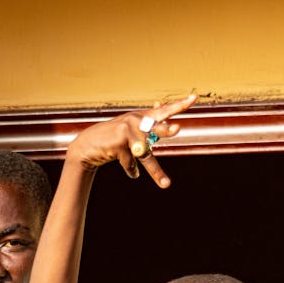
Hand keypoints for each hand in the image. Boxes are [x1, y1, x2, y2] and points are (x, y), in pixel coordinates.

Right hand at [65, 94, 196, 187]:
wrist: (89, 145)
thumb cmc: (116, 138)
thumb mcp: (134, 129)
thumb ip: (151, 125)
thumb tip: (167, 113)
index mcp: (144, 116)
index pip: (165, 110)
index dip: (180, 105)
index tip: (194, 98)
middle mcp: (136, 121)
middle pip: (156, 128)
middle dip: (166, 130)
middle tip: (178, 129)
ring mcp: (127, 130)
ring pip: (146, 156)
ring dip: (156, 172)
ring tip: (166, 184)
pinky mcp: (118, 143)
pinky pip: (131, 163)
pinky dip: (131, 170)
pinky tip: (132, 173)